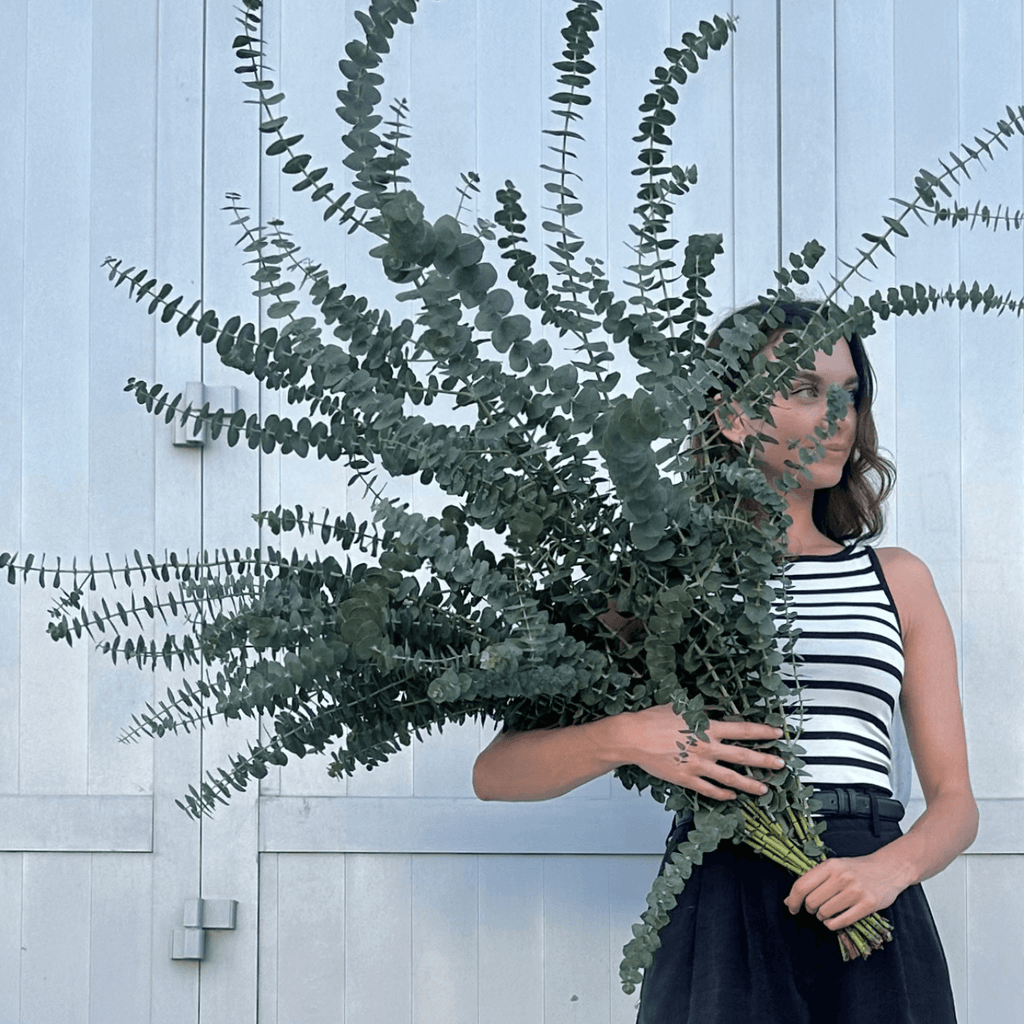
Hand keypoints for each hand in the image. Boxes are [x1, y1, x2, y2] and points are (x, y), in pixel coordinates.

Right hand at [617, 704, 784, 799]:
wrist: (633, 737)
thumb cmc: (653, 720)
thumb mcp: (681, 707)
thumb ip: (702, 711)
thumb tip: (717, 709)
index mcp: (708, 728)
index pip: (743, 730)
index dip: (763, 732)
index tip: (777, 734)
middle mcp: (707, 748)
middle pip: (743, 756)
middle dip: (765, 761)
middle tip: (780, 764)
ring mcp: (698, 766)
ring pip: (731, 778)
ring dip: (750, 784)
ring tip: (764, 789)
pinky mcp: (687, 779)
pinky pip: (709, 789)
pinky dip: (723, 793)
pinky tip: (731, 795)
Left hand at [784, 852, 906, 930]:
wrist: (888, 869)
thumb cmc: (856, 869)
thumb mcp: (834, 867)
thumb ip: (813, 881)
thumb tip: (788, 901)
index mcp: (830, 865)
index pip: (802, 885)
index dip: (793, 900)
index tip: (792, 907)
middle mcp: (842, 876)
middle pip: (812, 901)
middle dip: (810, 909)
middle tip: (816, 908)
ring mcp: (856, 891)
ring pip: (825, 913)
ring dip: (822, 917)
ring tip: (828, 912)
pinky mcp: (868, 905)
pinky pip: (841, 922)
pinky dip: (832, 925)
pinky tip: (834, 920)